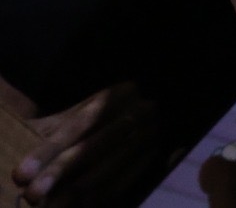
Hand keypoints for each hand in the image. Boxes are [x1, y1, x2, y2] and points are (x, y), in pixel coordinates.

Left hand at [15, 84, 160, 205]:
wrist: (156, 111)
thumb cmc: (108, 113)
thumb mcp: (83, 111)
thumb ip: (56, 128)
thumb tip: (29, 162)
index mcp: (118, 95)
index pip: (79, 124)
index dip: (48, 149)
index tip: (22, 174)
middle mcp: (140, 113)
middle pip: (93, 148)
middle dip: (59, 173)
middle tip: (33, 195)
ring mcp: (151, 137)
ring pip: (108, 169)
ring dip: (74, 193)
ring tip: (50, 207)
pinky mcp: (154, 158)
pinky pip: (122, 184)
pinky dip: (96, 198)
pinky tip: (75, 206)